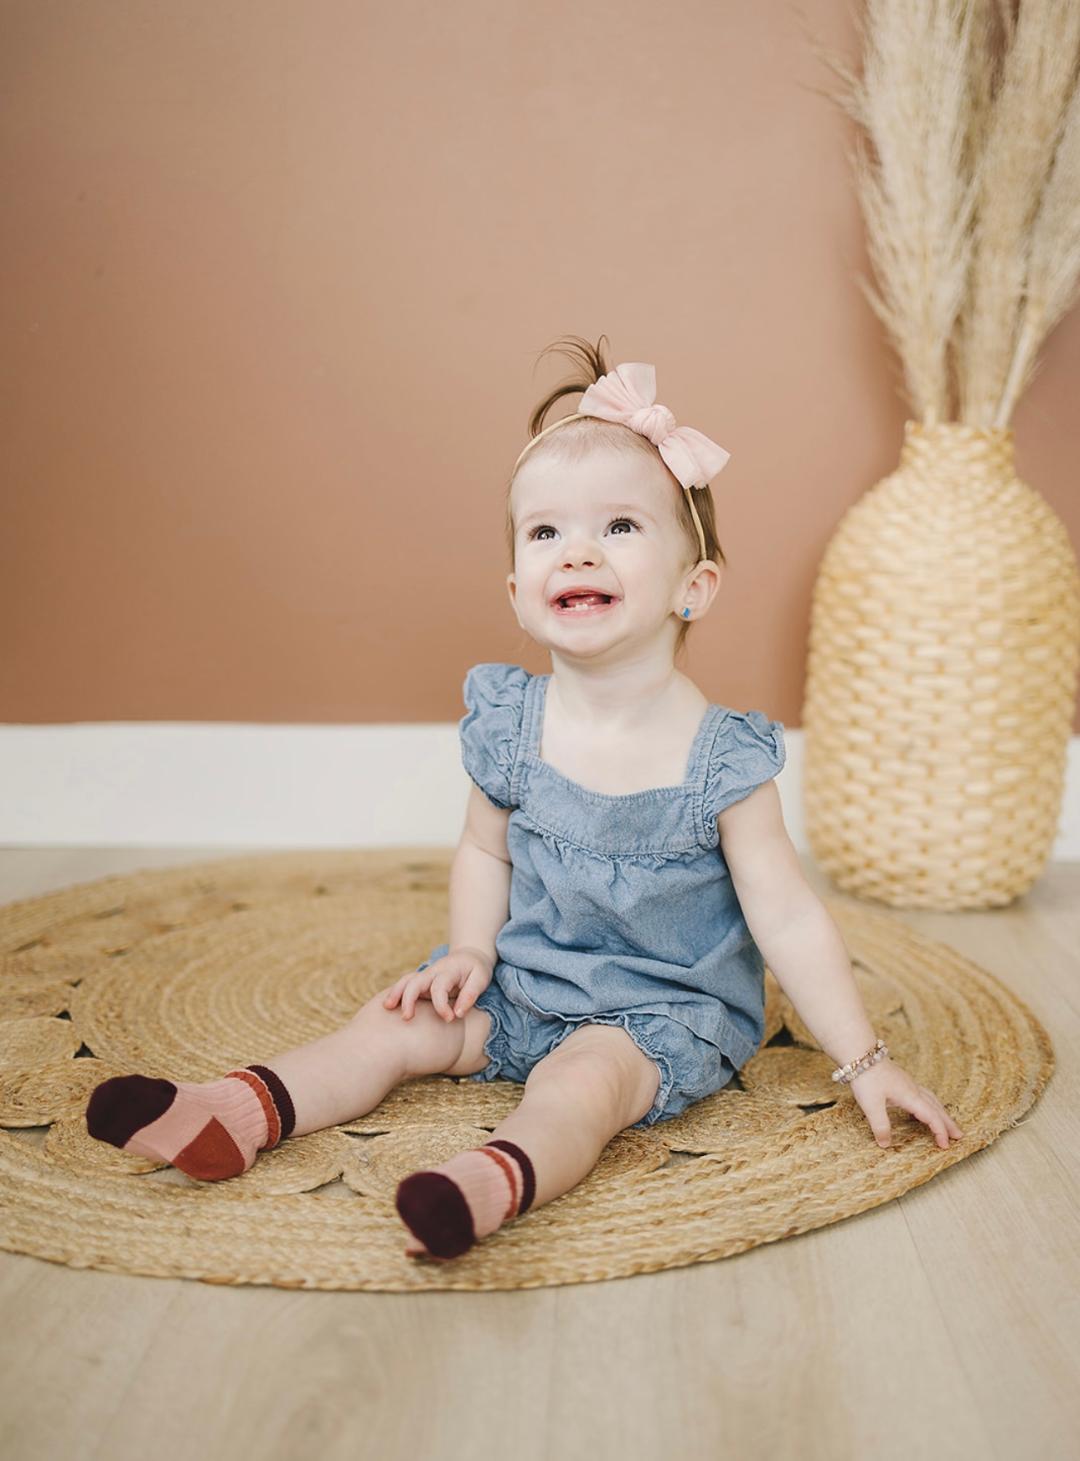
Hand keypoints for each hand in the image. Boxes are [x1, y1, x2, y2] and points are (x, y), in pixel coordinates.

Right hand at [382, 946, 494, 1022]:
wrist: (470, 956)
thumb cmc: (476, 970)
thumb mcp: (481, 979)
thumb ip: (470, 995)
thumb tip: (457, 1014)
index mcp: (449, 970)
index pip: (439, 987)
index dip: (441, 1005)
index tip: (450, 1019)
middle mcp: (433, 971)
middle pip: (415, 981)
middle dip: (409, 999)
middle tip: (407, 1018)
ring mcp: (425, 976)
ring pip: (406, 981)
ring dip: (396, 993)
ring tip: (387, 1007)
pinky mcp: (422, 982)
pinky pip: (406, 985)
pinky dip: (396, 993)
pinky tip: (389, 1006)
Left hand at [846, 1057, 964, 1149]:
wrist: (860, 1054)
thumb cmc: (866, 1077)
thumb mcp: (871, 1105)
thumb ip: (880, 1126)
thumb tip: (885, 1144)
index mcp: (910, 1096)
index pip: (932, 1116)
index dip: (940, 1131)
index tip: (945, 1146)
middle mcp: (913, 1089)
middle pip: (937, 1108)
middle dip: (948, 1123)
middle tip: (959, 1136)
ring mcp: (908, 1084)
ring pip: (931, 1100)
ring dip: (940, 1113)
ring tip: (946, 1123)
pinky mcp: (901, 1081)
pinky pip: (922, 1095)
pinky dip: (929, 1105)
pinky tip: (922, 1109)